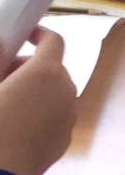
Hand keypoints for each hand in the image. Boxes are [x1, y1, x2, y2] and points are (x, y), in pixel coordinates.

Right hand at [0, 28, 76, 174]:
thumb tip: (0, 41)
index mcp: (45, 73)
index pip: (53, 41)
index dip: (39, 33)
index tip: (24, 35)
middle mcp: (65, 92)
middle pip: (52, 68)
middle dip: (28, 66)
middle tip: (1, 77)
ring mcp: (68, 118)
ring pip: (54, 93)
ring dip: (34, 91)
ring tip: (5, 104)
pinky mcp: (64, 141)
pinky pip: (54, 117)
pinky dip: (40, 113)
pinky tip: (14, 128)